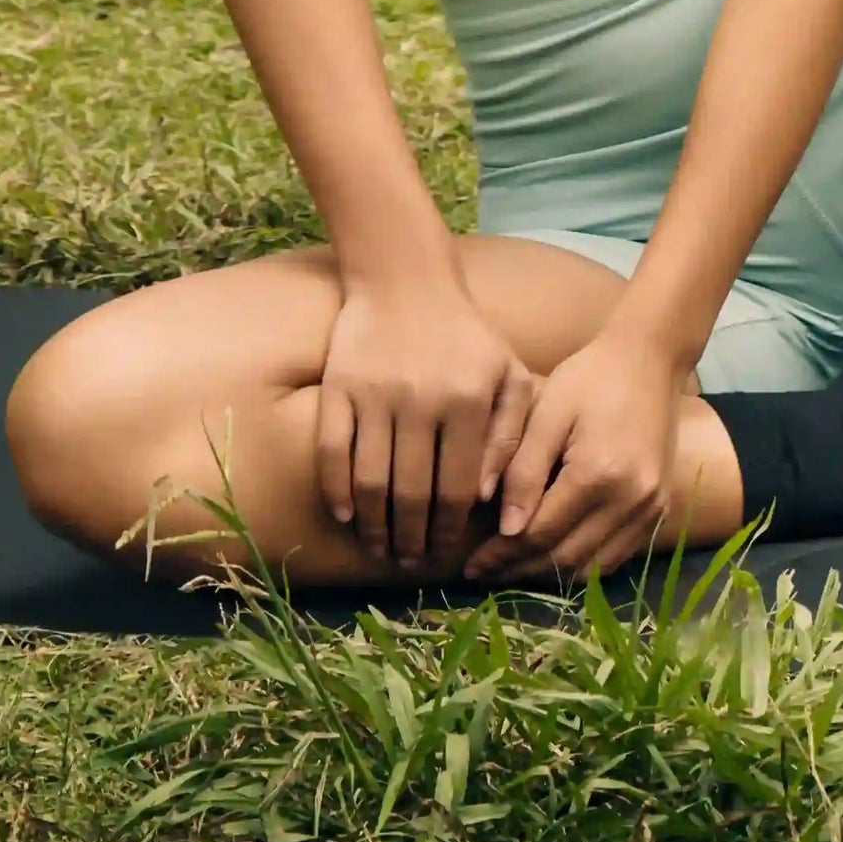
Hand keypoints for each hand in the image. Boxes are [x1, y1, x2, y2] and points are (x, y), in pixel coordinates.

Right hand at [312, 273, 539, 576]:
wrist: (405, 279)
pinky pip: (332, 451)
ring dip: (374, 525)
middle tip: (408, 562)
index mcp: (468, 401)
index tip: (443, 552)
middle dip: (410, 538)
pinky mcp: (338, 388)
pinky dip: (337, 490)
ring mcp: (375, 396)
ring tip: (380, 548)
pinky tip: (347, 515)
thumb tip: (492, 499)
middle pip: (411, 492)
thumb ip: (510, 434)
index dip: (449, 527)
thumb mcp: (507, 374)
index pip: (458, 486)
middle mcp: (421, 402)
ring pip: (371, 480)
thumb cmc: (466, 335)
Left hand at [462, 329, 698, 587]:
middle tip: (484, 573)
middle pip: (565, 558)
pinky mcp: (660, 507)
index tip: (470, 563)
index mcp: (599, 473)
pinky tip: (554, 559)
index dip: (501, 554)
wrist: (651, 358)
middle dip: (519, 570)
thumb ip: (524, 471)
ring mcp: (651, 506)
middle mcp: (631, 499)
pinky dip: (584, 566)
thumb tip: (505, 530)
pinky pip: (617, 555)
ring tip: (513, 571)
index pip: (539, 533)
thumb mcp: (549, 413)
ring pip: (592, 567)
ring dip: (550, 575)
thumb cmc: (590, 377)